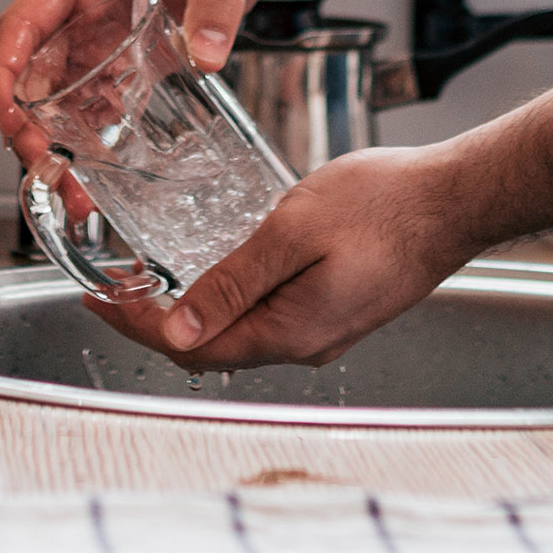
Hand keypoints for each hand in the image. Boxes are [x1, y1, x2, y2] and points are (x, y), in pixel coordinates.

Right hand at [0, 0, 281, 177]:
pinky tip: (98, 174)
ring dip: (58, 141)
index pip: (22, 21)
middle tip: (48, 168)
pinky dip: (90, 140)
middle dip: (30, 124)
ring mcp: (98, 32)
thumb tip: (206, 51)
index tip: (8, 115)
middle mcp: (80, 2)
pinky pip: (94, 102)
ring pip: (59, 94)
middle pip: (34, 69)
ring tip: (74, 189)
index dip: (5, 70)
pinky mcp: (122, 56)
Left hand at [85, 144, 489, 367]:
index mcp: (289, 332)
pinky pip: (269, 321)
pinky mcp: (339, 312)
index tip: (95, 299)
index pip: (191, 348)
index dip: (135, 326)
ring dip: (192, 314)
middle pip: (210, 351)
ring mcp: (325, 332)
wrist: (456, 201)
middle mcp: (305, 345)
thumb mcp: (294, 230)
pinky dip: (229, 304)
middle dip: (154, 323)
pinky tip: (217, 274)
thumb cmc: (386, 205)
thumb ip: (234, 281)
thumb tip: (178, 330)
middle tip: (113, 288)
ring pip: (240, 337)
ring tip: (152, 279)